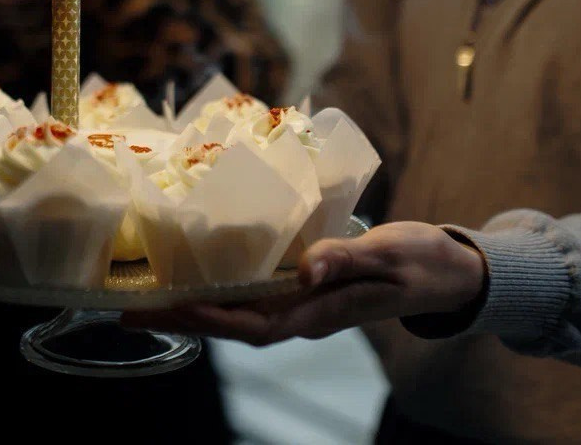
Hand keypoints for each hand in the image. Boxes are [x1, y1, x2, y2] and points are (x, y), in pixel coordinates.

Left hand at [122, 222, 486, 345]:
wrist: (449, 269)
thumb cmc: (422, 261)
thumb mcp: (388, 255)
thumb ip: (347, 260)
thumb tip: (306, 269)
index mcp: (323, 312)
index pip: (255, 326)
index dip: (211, 319)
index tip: (170, 309)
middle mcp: (306, 313)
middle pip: (234, 324)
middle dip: (184, 318)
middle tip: (131, 311)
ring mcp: (307, 301)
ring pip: (241, 310)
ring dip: (197, 304)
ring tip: (151, 295)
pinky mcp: (310, 284)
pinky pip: (258, 292)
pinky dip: (225, 284)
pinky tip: (202, 270)